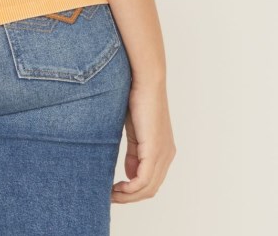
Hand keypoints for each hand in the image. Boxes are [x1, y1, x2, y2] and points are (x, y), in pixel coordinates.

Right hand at [111, 78, 176, 202]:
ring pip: (147, 188)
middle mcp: (167, 155)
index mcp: (163, 150)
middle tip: (110, 196)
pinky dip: (130, 189)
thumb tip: (129, 175)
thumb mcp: (134, 132)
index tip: (114, 191)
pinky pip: (143, 180)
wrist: (144, 81)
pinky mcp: (154, 150)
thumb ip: (134, 154)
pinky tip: (117, 188)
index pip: (151, 181)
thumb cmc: (137, 99)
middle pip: (150, 189)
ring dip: (128, 196)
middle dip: (129, 197)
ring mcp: (163, 154)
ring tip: (110, 194)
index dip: (133, 191)